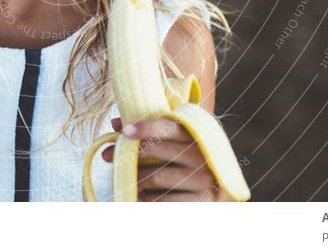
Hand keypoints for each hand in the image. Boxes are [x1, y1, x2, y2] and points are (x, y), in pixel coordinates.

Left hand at [102, 117, 226, 201]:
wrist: (220, 186)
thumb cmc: (189, 157)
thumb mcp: (176, 139)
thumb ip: (150, 129)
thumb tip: (116, 124)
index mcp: (196, 134)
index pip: (169, 127)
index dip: (146, 127)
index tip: (123, 131)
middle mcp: (202, 155)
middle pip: (157, 151)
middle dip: (129, 153)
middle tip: (106, 156)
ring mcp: (202, 180)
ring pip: (156, 178)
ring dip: (136, 178)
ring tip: (129, 179)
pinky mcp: (200, 202)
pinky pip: (163, 200)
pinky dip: (147, 198)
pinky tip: (142, 195)